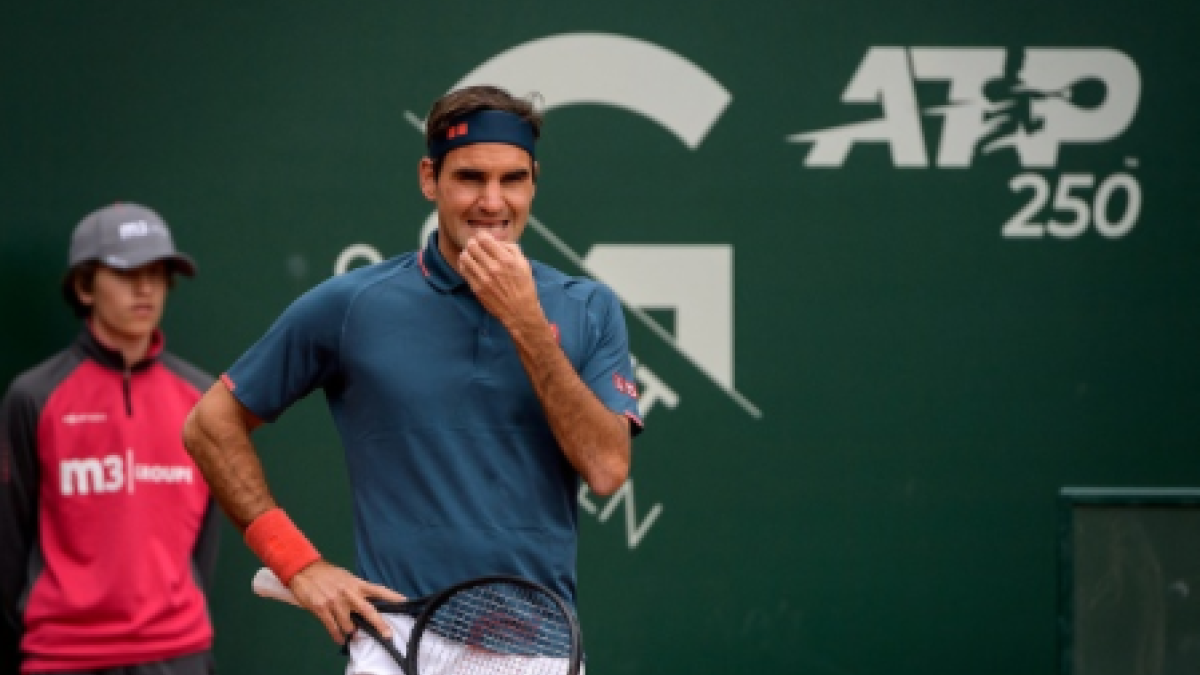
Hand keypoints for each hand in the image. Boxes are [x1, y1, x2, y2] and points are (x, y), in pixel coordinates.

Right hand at [287, 560, 406, 644]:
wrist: (304, 569)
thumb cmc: (327, 574)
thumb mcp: (346, 577)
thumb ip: (356, 590)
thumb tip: (366, 601)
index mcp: (356, 583)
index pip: (378, 590)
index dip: (392, 596)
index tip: (405, 602)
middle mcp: (348, 593)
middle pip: (368, 610)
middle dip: (379, 624)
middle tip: (387, 634)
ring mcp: (335, 602)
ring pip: (348, 624)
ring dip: (351, 632)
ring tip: (352, 635)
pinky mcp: (322, 609)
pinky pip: (332, 627)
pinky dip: (337, 635)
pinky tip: (340, 639)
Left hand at [458, 231, 542, 330]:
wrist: (519, 311)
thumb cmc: (524, 286)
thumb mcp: (524, 263)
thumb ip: (511, 248)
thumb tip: (496, 240)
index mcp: (506, 259)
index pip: (484, 238)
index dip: (481, 235)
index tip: (483, 238)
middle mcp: (493, 267)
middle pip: (472, 246)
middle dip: (473, 243)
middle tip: (476, 246)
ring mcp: (483, 278)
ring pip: (465, 257)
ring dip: (467, 253)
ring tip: (472, 255)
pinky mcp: (476, 288)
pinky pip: (463, 270)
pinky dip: (464, 264)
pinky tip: (470, 265)